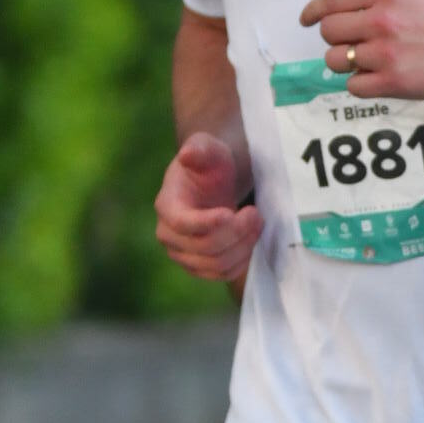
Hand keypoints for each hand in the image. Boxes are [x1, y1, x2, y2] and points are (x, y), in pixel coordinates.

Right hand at [155, 134, 261, 282]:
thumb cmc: (210, 163)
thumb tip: (187, 154)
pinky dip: (242, 261)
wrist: (215, 182)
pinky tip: (250, 240)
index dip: (207, 223)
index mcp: (166, 205)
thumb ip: (199, 149)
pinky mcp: (199, 266)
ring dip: (243, 246)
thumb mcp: (208, 148)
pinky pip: (222, 274)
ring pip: (215, 264)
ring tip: (257, 222)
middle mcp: (169, 234)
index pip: (182, 224)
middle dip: (236, 232)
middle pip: (204, 247)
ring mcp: (182, 254)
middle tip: (256, 213)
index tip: (231, 212)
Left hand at [299, 0, 423, 97]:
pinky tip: (377, 75)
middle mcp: (381, 21)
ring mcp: (386, 53)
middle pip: (328, 32)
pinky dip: (361, 83)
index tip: (306, 20)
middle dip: (335, 37)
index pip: (330, 2)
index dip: (312, 12)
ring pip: (336, 60)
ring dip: (345, 61)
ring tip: (367, 59)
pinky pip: (353, 86)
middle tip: (354, 40)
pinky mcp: (393, 82)